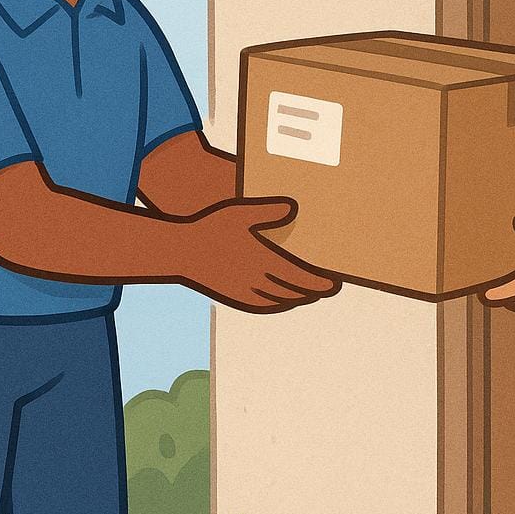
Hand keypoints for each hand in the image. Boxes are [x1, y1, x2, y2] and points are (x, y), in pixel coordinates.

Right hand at [182, 196, 340, 312]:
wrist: (180, 251)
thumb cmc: (210, 228)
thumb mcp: (239, 212)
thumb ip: (268, 210)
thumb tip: (293, 208)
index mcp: (261, 261)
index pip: (299, 278)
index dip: (319, 284)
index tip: (334, 284)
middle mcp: (256, 281)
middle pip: (292, 292)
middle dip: (312, 291)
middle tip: (327, 288)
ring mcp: (244, 291)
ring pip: (279, 301)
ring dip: (297, 298)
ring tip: (309, 293)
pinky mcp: (233, 296)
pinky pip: (262, 305)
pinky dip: (278, 304)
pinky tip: (282, 301)